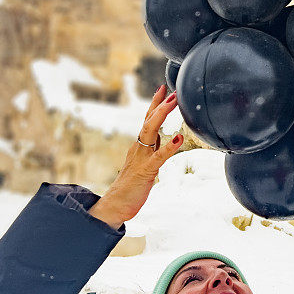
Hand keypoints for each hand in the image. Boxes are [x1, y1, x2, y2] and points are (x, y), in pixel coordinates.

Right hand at [89, 85, 182, 228]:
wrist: (115, 205)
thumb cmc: (131, 187)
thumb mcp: (147, 164)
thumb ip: (155, 151)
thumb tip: (169, 140)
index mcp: (140, 146)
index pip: (148, 120)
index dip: (156, 104)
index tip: (164, 88)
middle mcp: (139, 148)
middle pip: (149, 120)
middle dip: (160, 104)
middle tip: (172, 90)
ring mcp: (141, 158)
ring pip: (150, 132)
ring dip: (162, 116)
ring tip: (174, 103)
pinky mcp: (146, 171)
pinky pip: (158, 157)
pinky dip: (169, 147)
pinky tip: (178, 138)